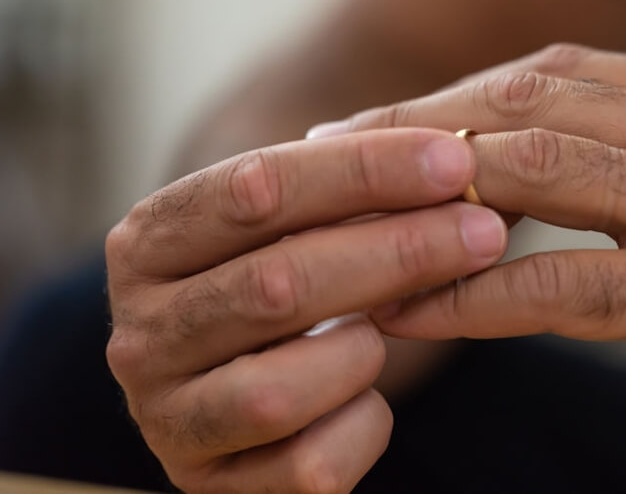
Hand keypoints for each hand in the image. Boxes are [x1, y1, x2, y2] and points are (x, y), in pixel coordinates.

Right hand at [105, 129, 507, 491]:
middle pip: (276, 286)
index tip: (455, 163)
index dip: (364, 172)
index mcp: (150, 242)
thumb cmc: (281, 281)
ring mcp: (168, 417)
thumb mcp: (292, 226)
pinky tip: (370, 397)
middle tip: (486, 233)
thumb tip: (453, 163)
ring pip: (279, 392)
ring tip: (395, 327)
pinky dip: (363, 427)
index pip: (255, 189)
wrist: (240, 382)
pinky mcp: (211, 484)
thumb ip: (347, 193)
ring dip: (364, 353)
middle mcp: (140, 332)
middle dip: (397, 254)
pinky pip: (309, 465)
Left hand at [313, 44, 625, 456]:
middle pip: (526, 108)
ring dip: (429, 202)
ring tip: (347, 229)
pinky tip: (416, 311)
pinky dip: (478, 294)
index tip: (382, 125)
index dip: (455, 98)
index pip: (552, 76)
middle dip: (416, 131)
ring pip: (535, 179)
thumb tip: (571, 173)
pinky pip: (566, 285)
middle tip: (329, 160)